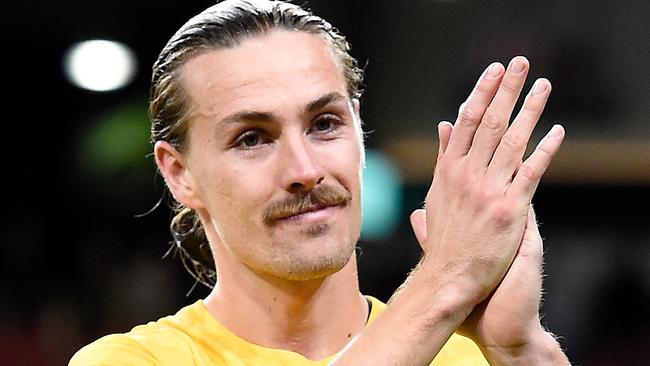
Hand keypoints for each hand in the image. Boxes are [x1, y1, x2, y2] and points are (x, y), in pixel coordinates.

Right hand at [411, 56, 563, 315]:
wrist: (450, 274)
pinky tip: (557, 131)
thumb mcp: (437, 193)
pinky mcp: (510, 209)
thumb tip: (446, 124)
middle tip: (520, 64)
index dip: (482, 92)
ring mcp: (489, 191)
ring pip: (511, 141)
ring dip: (529, 110)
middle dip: (507, 90)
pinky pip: (531, 172)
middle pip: (490, 122)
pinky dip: (545, 150)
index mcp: (448, 169)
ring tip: (543, 86)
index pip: (466, 121)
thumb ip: (444, 157)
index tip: (495, 71)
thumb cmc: (444, 236)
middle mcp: (467, 175)